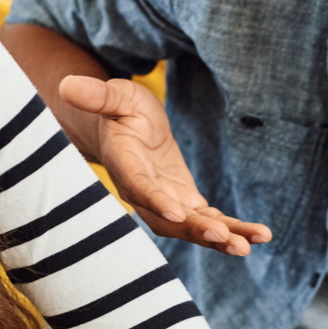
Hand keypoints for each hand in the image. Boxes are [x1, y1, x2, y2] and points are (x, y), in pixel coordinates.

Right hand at [58, 75, 272, 256]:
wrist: (126, 130)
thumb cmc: (120, 110)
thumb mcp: (115, 95)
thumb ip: (97, 95)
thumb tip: (67, 84)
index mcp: (125, 167)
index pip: (140, 188)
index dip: (157, 201)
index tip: (179, 212)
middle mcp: (145, 194)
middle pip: (170, 219)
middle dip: (197, 231)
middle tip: (227, 240)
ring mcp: (166, 202)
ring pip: (193, 227)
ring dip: (221, 237)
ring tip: (250, 244)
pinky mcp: (185, 203)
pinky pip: (209, 221)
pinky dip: (233, 229)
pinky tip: (259, 235)